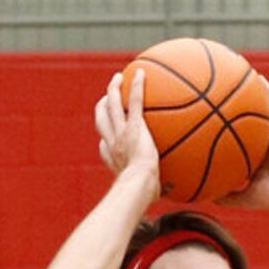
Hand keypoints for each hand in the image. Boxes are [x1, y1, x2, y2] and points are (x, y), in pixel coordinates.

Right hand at [95, 69, 160, 201]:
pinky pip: (134, 101)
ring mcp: (121, 132)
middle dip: (103, 105)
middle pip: (102, 118)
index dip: (104, 137)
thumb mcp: (146, 195)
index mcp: (113, 159)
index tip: (109, 134)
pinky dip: (136, 85)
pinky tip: (141, 72)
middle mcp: (113, 142)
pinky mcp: (133, 126)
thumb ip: (154, 190)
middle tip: (109, 96)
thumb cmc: (143, 196)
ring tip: (119, 77)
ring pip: (112, 104)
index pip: (104, 146)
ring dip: (114, 88)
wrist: (139, 186)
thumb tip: (166, 196)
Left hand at [223, 79, 268, 217]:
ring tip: (239, 70)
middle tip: (219, 85)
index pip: (236, 136)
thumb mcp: (240, 198)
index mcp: (252, 155)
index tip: (210, 112)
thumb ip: (222, 194)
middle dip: (235, 101)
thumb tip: (200, 194)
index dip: (225, 124)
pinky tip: (258, 77)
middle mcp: (261, 141)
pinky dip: (267, 92)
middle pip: (245, 116)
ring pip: (260, 107)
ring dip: (251, 89)